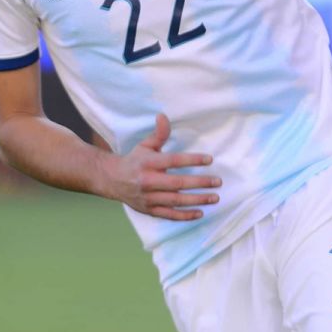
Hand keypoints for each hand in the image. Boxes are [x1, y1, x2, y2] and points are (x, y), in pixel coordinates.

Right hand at [100, 113, 219, 220]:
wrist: (113, 180)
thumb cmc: (135, 160)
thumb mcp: (145, 145)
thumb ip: (158, 134)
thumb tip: (163, 116)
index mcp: (148, 163)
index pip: (173, 161)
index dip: (192, 160)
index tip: (210, 159)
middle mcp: (148, 181)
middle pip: (177, 183)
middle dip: (199, 183)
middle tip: (218, 181)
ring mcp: (148, 198)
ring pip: (175, 201)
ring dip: (197, 200)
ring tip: (214, 197)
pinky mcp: (149, 210)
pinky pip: (169, 215)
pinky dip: (185, 216)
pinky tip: (200, 212)